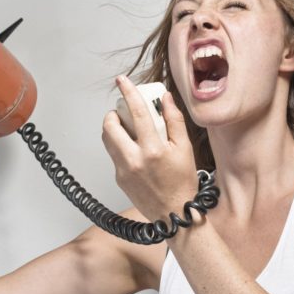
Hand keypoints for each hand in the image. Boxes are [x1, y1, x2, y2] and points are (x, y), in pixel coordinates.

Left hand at [102, 75, 197, 220]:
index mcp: (153, 149)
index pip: (137, 113)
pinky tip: (134, 150)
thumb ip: (174, 120)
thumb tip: (166, 98)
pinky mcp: (118, 178)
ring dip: (113, 129)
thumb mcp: (185, 148)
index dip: (128, 93)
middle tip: (123, 112)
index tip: (123, 80)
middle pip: (110, 126)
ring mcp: (123, 170)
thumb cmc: (183, 181)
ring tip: (127, 129)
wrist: (174, 212)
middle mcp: (134, 159)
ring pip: (107, 140)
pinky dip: (120, 147)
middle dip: (113, 114)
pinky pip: (114, 155)